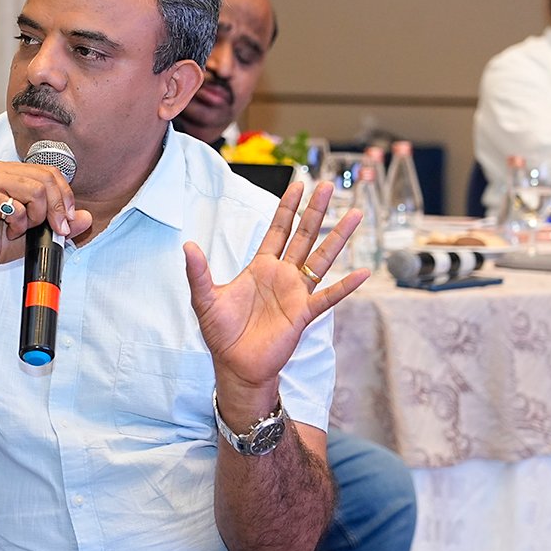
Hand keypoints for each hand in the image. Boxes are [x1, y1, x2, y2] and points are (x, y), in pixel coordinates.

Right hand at [0, 160, 93, 285]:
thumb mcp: (37, 231)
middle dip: (56, 208)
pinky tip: (8, 230)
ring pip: (36, 191)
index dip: (65, 196)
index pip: (51, 172)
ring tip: (23, 228)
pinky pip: (18, 208)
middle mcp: (0, 170)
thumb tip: (86, 217)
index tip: (67, 219)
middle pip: (47, 179)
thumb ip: (61, 223)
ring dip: (35, 217)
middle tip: (55, 228)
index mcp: (13, 171)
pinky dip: (19, 225)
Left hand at [184, 181, 368, 416]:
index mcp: (261, 267)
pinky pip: (328, 297)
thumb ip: (198, 272)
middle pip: (304, 236)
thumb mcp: (204, 299)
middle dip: (315, 211)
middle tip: (328, 185)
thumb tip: (188, 246)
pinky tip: (362, 273)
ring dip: (338, 237)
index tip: (298, 184)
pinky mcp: (303, 314)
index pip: (278, 230)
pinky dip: (346, 285)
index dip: (287, 207)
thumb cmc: (221, 333)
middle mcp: (282, 275)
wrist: (235, 366)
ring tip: (355, 214)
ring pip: (322, 258)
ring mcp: (296, 293)